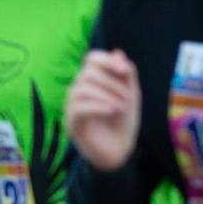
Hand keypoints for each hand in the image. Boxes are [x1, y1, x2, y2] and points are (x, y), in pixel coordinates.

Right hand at [65, 49, 140, 171]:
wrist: (119, 151)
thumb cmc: (123, 122)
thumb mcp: (131, 95)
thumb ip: (126, 75)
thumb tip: (118, 52)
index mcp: (92, 81)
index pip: (91, 59)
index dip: (107, 60)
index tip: (125, 72)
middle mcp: (78, 90)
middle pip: (88, 73)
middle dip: (112, 83)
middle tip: (128, 99)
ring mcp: (72, 106)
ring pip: (82, 88)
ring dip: (107, 95)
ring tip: (122, 107)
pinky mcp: (71, 122)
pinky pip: (78, 107)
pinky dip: (98, 106)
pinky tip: (113, 110)